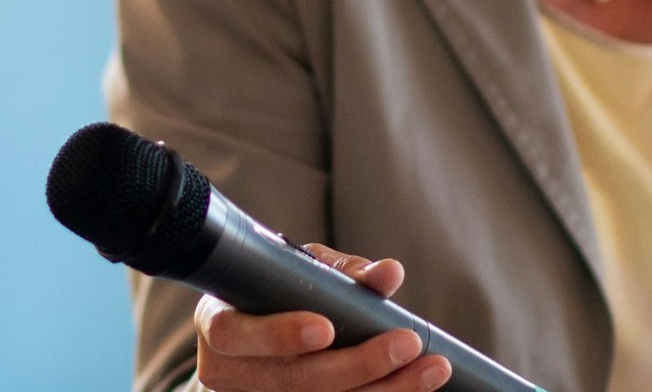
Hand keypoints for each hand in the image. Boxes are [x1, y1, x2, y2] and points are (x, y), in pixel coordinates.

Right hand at [192, 244, 451, 391]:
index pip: (234, 333)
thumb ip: (340, 272)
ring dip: (384, 391)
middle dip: (358, 364)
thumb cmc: (277, 297)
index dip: (279, 334)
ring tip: (432, 368)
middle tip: (407, 342)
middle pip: (292, 381)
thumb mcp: (297, 274)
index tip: (326, 328)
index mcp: (218, 324)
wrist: (258, 339)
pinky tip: (413, 388)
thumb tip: (388, 273)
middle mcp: (226, 373)